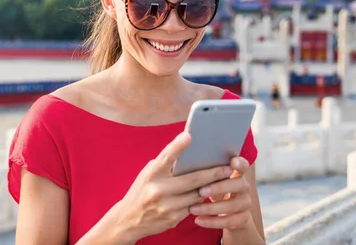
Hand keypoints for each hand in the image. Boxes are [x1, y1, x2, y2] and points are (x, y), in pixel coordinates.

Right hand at [113, 132, 233, 241]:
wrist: (128, 220)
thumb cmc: (142, 190)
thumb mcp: (148, 174)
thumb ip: (165, 165)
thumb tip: (189, 152)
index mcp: (151, 174)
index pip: (166, 157)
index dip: (177, 146)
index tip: (189, 135)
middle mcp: (158, 190)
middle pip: (192, 179)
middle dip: (213, 173)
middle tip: (228, 167)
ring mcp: (166, 206)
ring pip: (196, 194)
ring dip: (211, 186)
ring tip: (224, 178)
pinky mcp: (172, 219)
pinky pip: (193, 206)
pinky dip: (201, 199)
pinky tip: (209, 192)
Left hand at [188, 156, 252, 229]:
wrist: (228, 214)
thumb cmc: (215, 190)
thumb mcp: (213, 181)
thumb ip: (208, 173)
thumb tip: (188, 166)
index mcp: (237, 173)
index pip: (243, 165)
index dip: (240, 163)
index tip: (232, 162)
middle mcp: (245, 187)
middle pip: (238, 184)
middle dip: (219, 187)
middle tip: (201, 191)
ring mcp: (245, 203)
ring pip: (231, 205)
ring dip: (210, 208)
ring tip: (192, 208)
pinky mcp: (243, 219)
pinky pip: (228, 221)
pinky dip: (211, 222)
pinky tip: (198, 220)